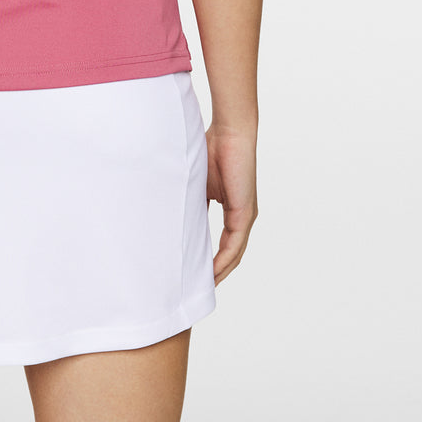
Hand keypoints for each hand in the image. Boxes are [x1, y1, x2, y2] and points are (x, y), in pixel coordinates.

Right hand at [204, 124, 257, 285]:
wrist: (231, 132)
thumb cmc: (213, 149)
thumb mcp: (197, 182)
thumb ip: (192, 201)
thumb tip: (175, 217)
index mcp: (233, 209)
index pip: (223, 244)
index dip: (211, 261)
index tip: (194, 273)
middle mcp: (242, 216)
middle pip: (230, 255)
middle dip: (215, 273)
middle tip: (196, 288)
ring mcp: (246, 216)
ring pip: (234, 255)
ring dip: (219, 272)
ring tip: (202, 287)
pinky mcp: (245, 213)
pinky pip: (234, 246)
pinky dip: (223, 261)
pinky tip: (211, 272)